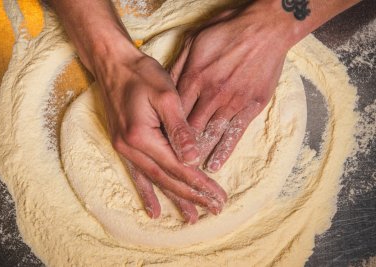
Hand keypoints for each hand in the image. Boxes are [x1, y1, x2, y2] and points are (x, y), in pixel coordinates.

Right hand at [93, 44, 226, 222]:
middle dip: (192, 196)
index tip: (218, 197)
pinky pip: (137, 176)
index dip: (199, 184)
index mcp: (142, 136)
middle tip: (214, 210)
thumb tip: (193, 160)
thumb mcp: (166, 96)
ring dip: (174, 199)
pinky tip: (153, 210)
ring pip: (155, 181)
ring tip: (191, 218)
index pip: (178, 167)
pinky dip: (147, 194)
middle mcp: (131, 148)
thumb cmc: (141, 75)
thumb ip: (179, 129)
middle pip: (167, 179)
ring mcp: (125, 150)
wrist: (114, 65)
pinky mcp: (124, 147)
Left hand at [171, 4, 290, 172]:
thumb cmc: (228, 30)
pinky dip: (224, 150)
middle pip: (189, 128)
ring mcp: (232, 102)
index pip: (174, 112)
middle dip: (178, 147)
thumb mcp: (194, 40)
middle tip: (168, 164)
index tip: (158, 145)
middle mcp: (211, 94)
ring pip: (210, 134)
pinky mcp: (251, 106)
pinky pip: (235, 133)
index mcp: (194, 78)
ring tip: (188, 172)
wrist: (266, 28)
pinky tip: (215, 164)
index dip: (166, 130)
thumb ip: (179, 66)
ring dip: (198, 153)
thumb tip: (165, 87)